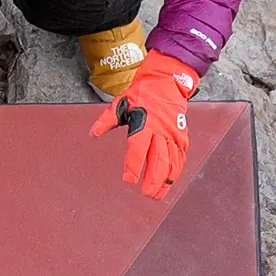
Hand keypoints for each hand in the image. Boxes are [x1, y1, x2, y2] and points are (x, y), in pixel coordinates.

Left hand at [90, 48, 199, 198]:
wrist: (167, 81)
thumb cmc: (142, 93)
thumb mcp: (121, 102)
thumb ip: (107, 120)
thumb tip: (93, 133)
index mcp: (145, 123)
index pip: (138, 148)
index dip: (134, 165)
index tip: (128, 179)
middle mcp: (161, 131)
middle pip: (158, 160)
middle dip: (153, 179)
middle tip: (146, 194)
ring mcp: (173, 135)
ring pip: (172, 162)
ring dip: (165, 181)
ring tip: (157, 195)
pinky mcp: (182, 137)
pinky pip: (180, 158)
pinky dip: (176, 172)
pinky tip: (169, 183)